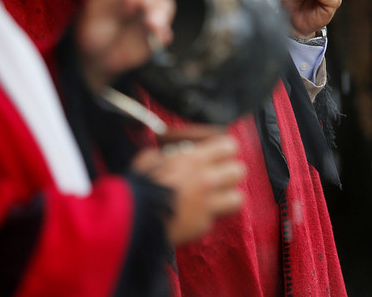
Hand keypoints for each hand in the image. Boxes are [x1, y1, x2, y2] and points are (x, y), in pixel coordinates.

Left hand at [76, 0, 174, 88]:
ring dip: (160, 11)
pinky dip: (163, 31)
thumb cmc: (92, 26)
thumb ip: (116, 1)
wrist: (94, 57)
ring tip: (149, 22)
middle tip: (142, 0)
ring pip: (166, 3)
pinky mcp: (157, 31)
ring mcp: (151, 10)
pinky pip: (167, 29)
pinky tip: (155, 35)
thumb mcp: (95, 11)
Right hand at [131, 134, 245, 245]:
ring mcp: (207, 205)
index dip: (226, 149)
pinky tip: (191, 216)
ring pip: (237, 198)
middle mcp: (206, 180)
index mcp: (193, 160)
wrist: (131, 220)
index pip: (229, 146)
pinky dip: (204, 218)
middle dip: (230, 173)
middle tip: (219, 177)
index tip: (219, 154)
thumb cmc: (138, 186)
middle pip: (240, 171)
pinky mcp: (203, 226)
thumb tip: (169, 154)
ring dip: (227, 198)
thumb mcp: (149, 159)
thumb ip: (166, 154)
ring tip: (214, 199)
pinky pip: (213, 219)